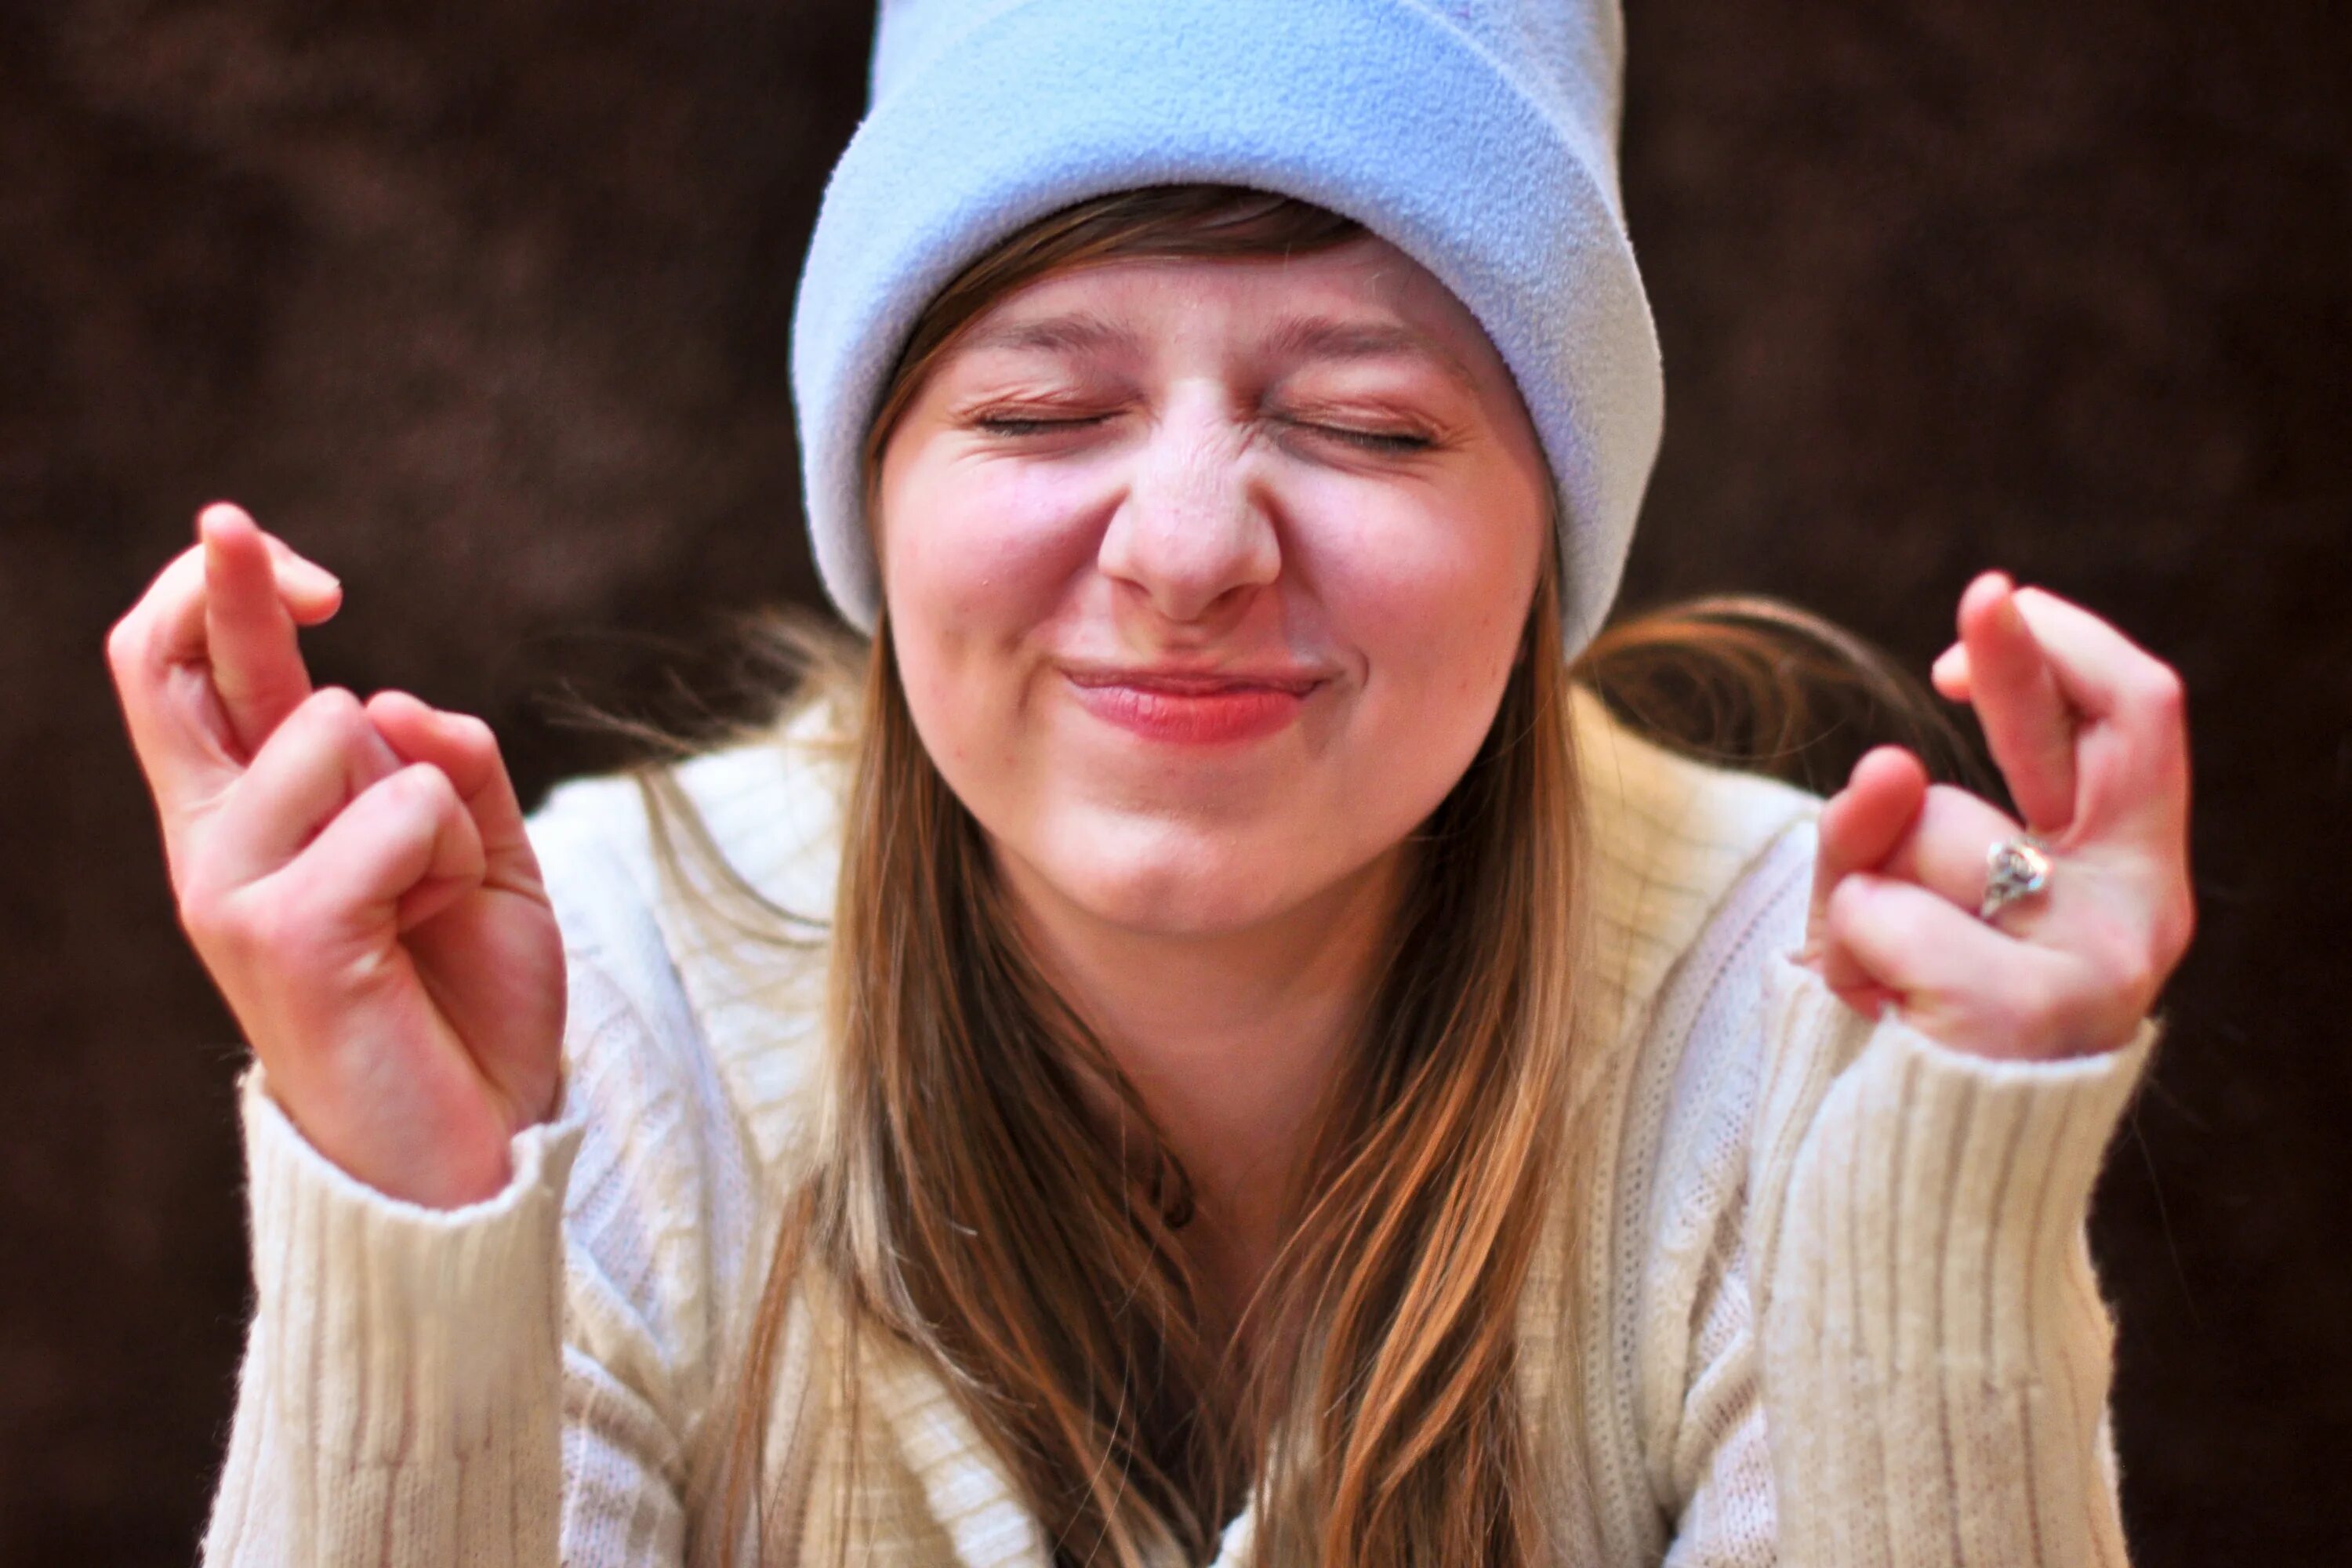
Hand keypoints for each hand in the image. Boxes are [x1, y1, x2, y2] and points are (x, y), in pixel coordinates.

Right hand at [106, 502, 566, 1205]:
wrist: (479, 1144)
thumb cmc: (465, 1003)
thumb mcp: (479, 859)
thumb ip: (448, 770)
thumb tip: (394, 699)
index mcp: (252, 822)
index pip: (187, 680)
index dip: (217, 594)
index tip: (287, 559)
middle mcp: (216, 846)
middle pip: (174, 671)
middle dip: (220, 582)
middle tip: (237, 524)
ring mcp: (229, 888)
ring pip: (342, 730)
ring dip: (430, 796)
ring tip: (431, 899)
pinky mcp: (279, 933)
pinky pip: (397, 806)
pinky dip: (448, 847)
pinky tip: (429, 922)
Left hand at [1797, 570, 2194, 1058]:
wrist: (1903, 1191)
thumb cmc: (1898, 1029)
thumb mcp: (1873, 908)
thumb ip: (1875, 831)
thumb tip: (1891, 757)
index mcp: (2120, 880)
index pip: (2138, 723)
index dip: (2066, 651)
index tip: (1986, 610)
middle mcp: (2137, 917)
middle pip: (2104, 733)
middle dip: (2028, 652)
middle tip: (1984, 592)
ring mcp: (2099, 967)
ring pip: (1931, 831)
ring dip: (1861, 889)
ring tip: (1878, 980)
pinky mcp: (2029, 1013)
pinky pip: (1883, 912)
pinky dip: (1843, 948)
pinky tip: (1874, 1012)